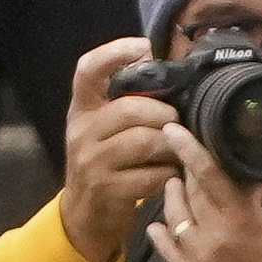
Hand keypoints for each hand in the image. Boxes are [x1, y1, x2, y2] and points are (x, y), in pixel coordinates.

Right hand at [55, 39, 187, 261]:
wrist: (84, 215)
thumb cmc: (105, 164)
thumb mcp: (104, 130)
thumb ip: (126, 104)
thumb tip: (165, 72)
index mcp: (82, 109)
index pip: (87, 70)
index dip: (115, 52)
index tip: (144, 47)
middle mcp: (82, 130)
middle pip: (131, 108)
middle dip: (165, 114)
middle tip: (179, 123)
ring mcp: (92, 161)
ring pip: (145, 141)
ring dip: (171, 146)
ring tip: (179, 150)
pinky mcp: (108, 189)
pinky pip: (152, 174)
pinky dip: (169, 174)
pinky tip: (172, 175)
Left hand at [148, 128, 261, 261]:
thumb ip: (251, 208)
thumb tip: (239, 183)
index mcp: (242, 221)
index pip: (209, 175)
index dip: (189, 149)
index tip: (173, 129)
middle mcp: (214, 235)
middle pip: (190, 192)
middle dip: (187, 175)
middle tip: (187, 163)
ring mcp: (197, 258)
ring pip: (173, 215)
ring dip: (173, 198)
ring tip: (175, 189)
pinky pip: (166, 247)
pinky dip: (161, 232)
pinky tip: (160, 225)